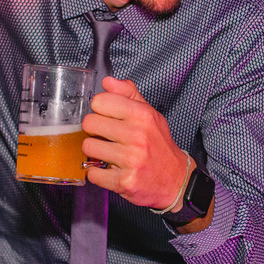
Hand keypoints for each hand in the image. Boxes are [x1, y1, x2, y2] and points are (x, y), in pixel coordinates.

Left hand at [81, 77, 188, 208]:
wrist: (176, 180)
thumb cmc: (159, 146)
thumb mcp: (150, 115)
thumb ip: (128, 95)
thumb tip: (107, 81)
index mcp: (142, 115)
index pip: (100, 101)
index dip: (100, 110)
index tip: (107, 117)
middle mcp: (137, 136)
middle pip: (89, 123)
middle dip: (94, 131)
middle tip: (105, 137)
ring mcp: (131, 160)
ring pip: (88, 147)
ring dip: (94, 152)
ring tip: (107, 153)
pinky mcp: (124, 181)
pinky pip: (92, 173)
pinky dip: (97, 173)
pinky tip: (109, 170)